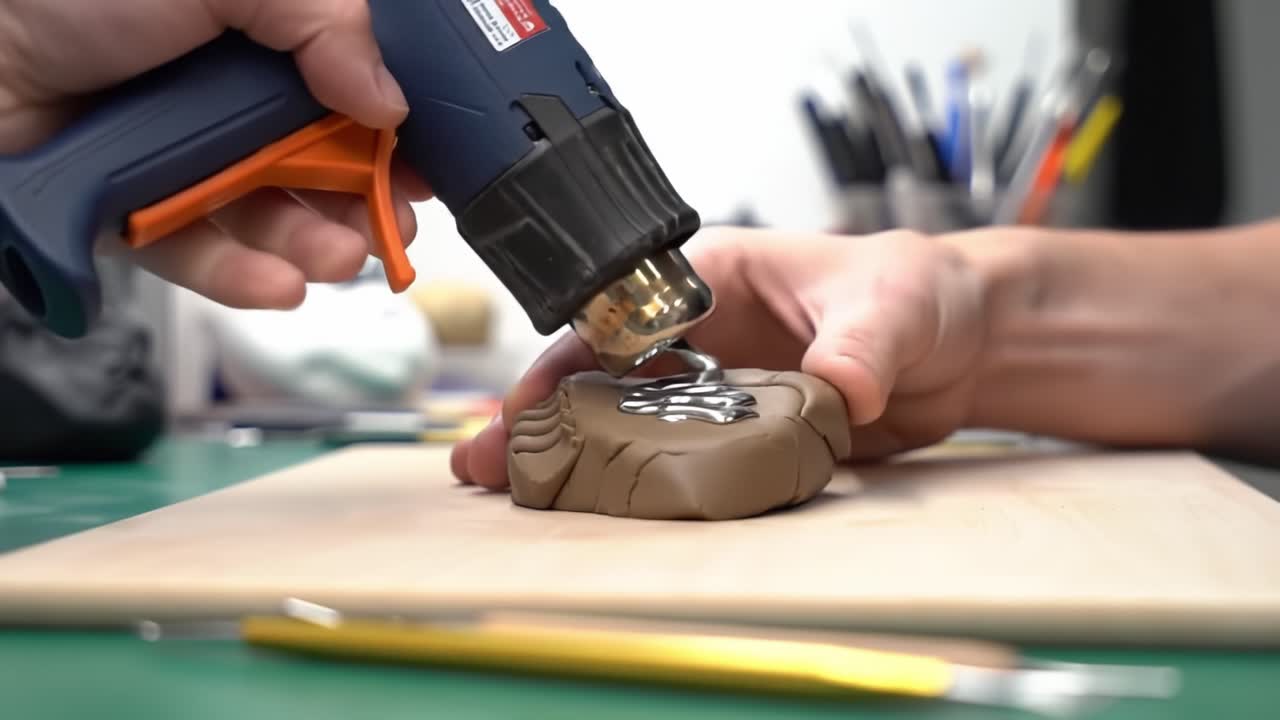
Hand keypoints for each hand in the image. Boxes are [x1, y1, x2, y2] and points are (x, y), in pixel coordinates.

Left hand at [0, 0, 431, 308]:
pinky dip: (242, 277)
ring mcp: (183, 161)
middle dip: (367, 203)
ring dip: (316, 246)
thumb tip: (390, 98)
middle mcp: (227, 99)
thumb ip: (321, 20)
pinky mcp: (135, 217)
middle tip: (396, 225)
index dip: (395, 133)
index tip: (429, 162)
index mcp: (259, 35)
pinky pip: (199, 257)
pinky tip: (281, 284)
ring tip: (341, 258)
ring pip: (269, 219)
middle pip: (322, 166)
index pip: (351, 91)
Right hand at [451, 226, 1004, 488]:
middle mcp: (700, 333)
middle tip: (487, 458)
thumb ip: (863, 340)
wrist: (964, 347)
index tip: (536, 399)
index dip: (573, 353)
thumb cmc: (917, 291)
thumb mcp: (892, 302)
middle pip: (606, 372)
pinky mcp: (740, 435)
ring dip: (575, 454)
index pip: (623, 309)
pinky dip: (638, 485)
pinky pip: (683, 462)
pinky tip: (595, 511)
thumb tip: (841, 384)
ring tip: (514, 491)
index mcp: (712, 276)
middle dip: (545, 413)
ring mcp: (715, 387)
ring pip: (632, 421)